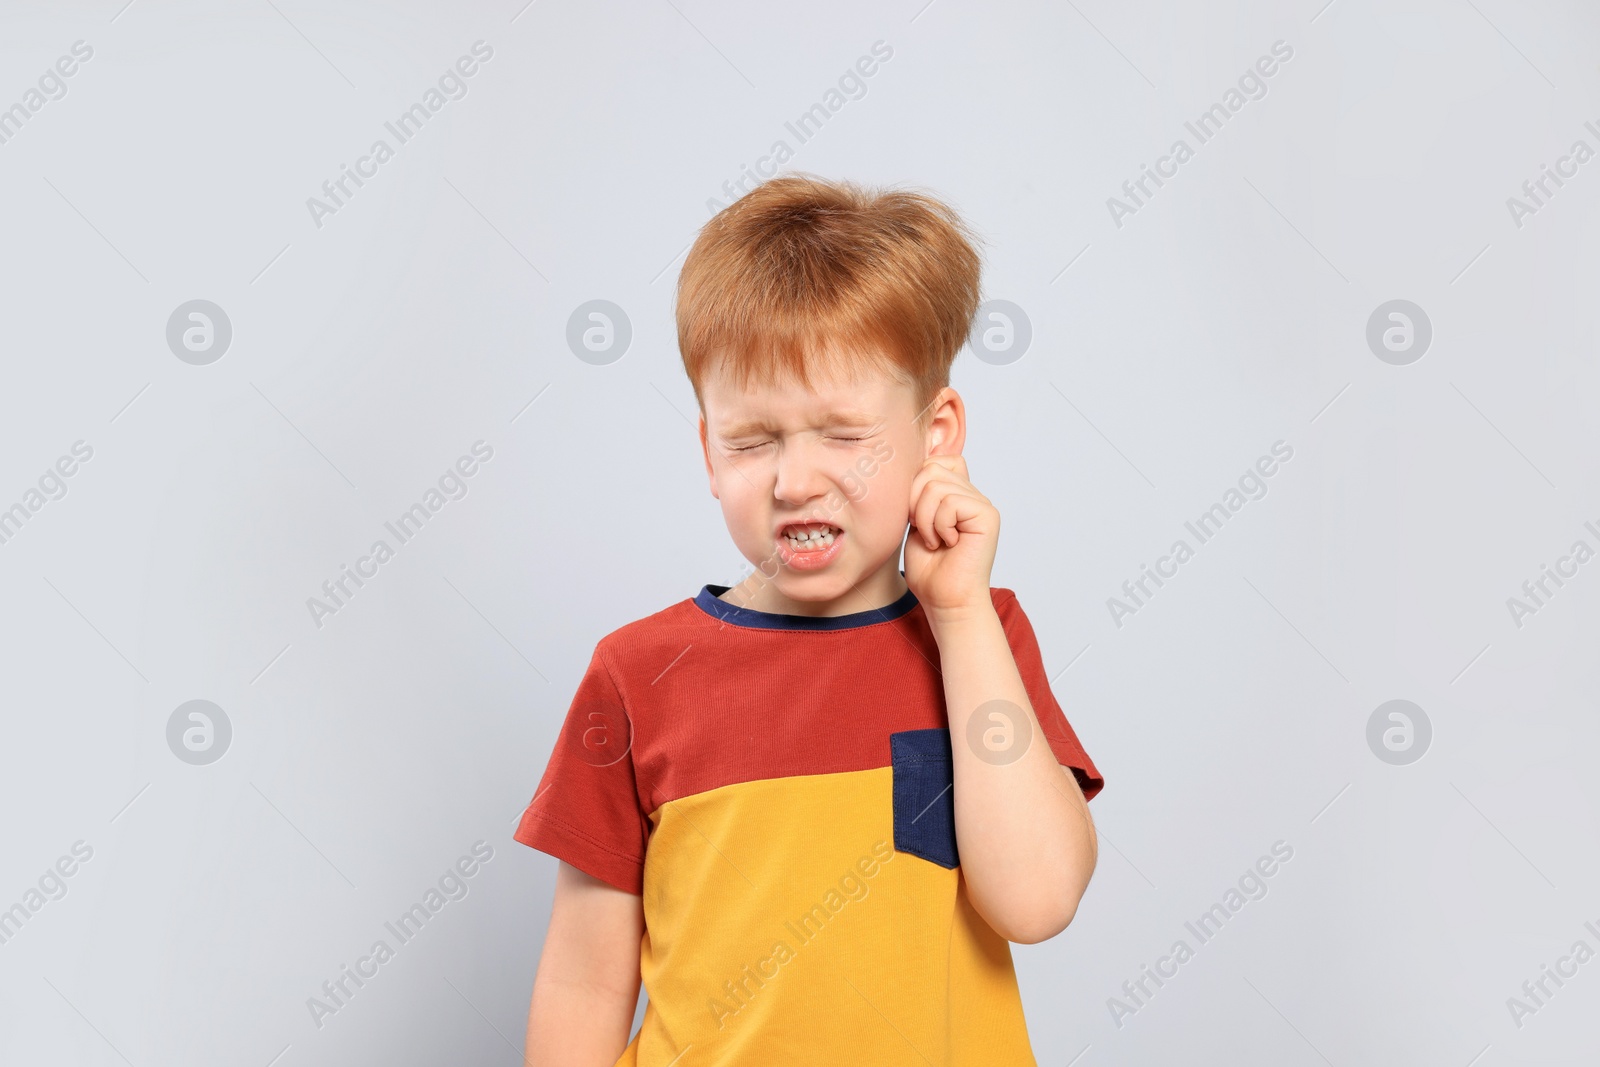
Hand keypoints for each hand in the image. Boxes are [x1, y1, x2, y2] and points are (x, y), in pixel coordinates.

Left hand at [903, 454, 998, 619]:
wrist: (944, 601)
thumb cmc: (929, 569)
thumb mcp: (914, 521)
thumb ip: (919, 491)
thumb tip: (915, 462)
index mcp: (957, 494)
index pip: (934, 461)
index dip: (915, 485)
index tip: (914, 518)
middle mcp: (972, 495)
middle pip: (931, 468)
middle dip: (914, 501)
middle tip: (923, 531)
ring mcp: (982, 504)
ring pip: (936, 485)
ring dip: (925, 518)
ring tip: (934, 540)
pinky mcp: (987, 516)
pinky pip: (950, 502)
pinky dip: (939, 525)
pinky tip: (948, 543)